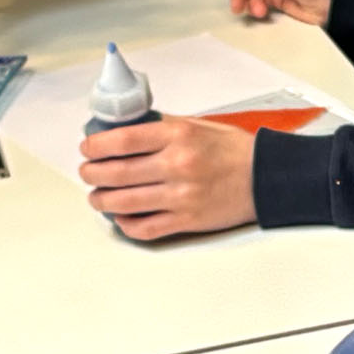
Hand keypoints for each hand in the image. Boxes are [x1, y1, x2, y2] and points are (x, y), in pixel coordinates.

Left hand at [79, 114, 257, 240]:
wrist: (266, 177)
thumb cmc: (234, 151)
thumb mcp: (198, 126)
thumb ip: (161, 127)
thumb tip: (126, 129)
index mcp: (178, 137)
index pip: (123, 140)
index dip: (96, 146)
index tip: (87, 149)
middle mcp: (177, 165)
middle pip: (117, 173)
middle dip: (93, 174)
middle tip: (87, 172)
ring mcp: (181, 196)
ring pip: (125, 203)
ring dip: (102, 200)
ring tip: (97, 197)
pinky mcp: (187, 220)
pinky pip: (146, 228)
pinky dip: (127, 225)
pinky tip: (121, 218)